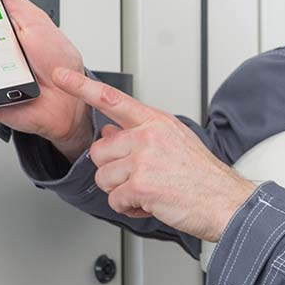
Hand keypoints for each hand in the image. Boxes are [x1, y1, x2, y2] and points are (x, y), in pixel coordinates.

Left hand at [51, 68, 256, 240]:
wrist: (224, 200)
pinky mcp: (140, 184)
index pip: (112, 99)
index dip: (81, 87)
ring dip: (122, 192)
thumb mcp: (173, 142)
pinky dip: (130, 208)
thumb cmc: (201, 175)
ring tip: (149, 191)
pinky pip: (115, 200)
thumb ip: (139, 135)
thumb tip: (110, 134)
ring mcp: (143, 159)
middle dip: (113, 171)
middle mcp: (148, 135)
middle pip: (99, 152)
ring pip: (104, 178)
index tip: (61, 75)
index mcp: (156, 121)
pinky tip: (151, 203)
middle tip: (140, 177)